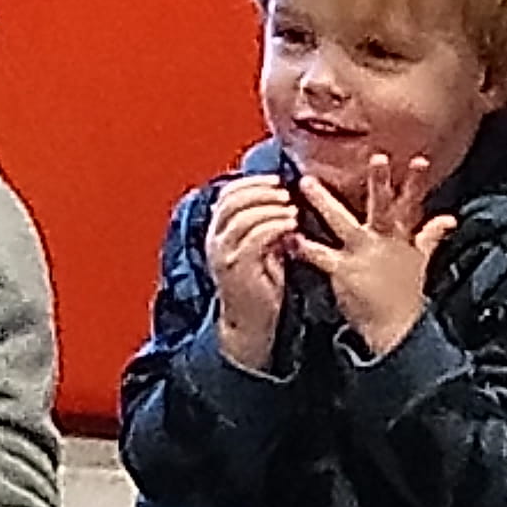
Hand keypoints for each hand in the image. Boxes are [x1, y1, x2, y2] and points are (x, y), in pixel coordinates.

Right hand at [204, 177, 300, 363]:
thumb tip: (281, 197)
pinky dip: (275, 225)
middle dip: (261, 190)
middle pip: (233, 201)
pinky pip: (255, 237)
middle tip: (285, 192)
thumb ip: (263, 224)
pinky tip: (292, 225)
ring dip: (270, 207)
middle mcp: (214, 241)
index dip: (251, 182)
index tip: (277, 180)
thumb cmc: (260, 285)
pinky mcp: (238, 268)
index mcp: (217, 233)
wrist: (251, 325)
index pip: (227, 195)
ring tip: (291, 209)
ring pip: (243, 216)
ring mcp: (223, 254)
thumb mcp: (260, 248)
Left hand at [291, 156, 453, 359]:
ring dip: (324, 202)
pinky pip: (321, 256)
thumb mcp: (421, 261)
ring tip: (306, 183)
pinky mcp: (343, 271)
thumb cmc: (406, 295)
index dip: (416, 182)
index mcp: (399, 237)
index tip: (419, 159)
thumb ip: (431, 235)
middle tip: (376, 157)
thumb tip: (449, 219)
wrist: (396, 330)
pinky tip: (291, 237)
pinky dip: (305, 247)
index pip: (410, 204)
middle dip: (380, 182)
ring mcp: (362, 255)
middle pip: (382, 206)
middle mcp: (382, 241)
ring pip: (342, 222)